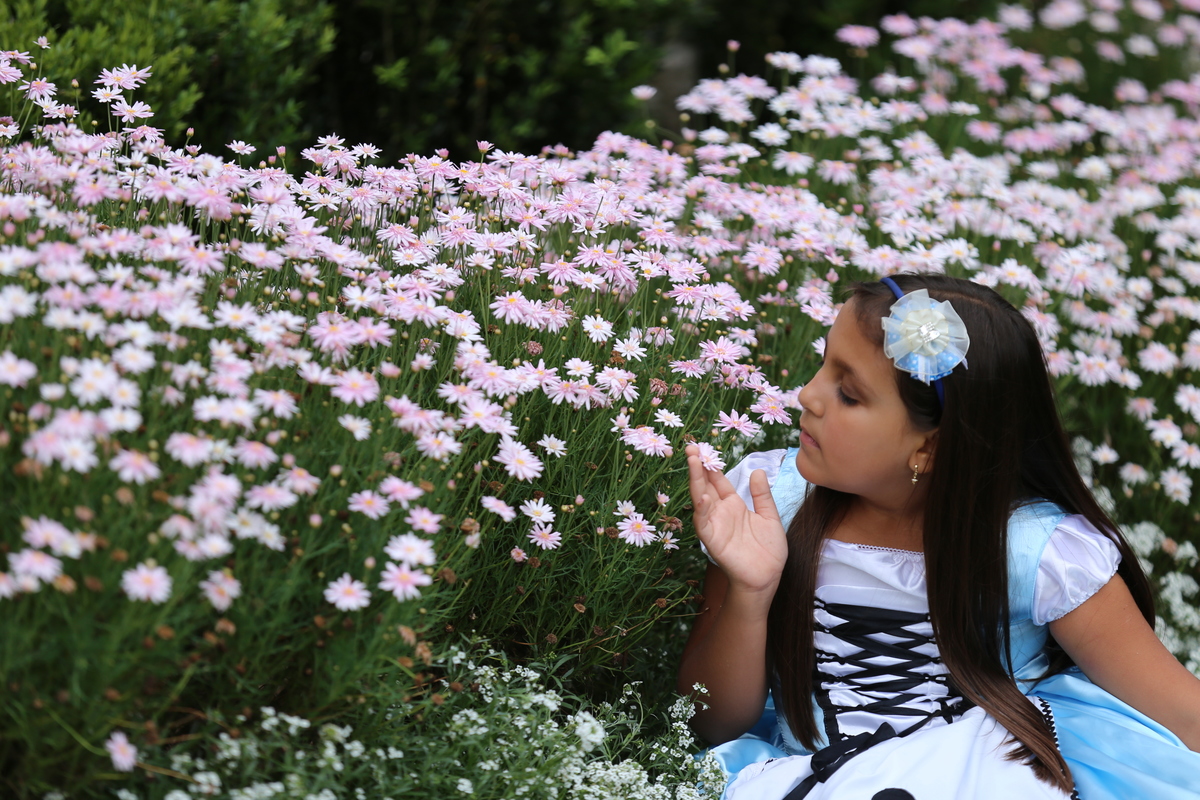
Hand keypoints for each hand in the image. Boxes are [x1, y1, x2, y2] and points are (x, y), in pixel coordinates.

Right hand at [685, 444, 787, 595]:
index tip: (705, 447)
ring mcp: (715, 525)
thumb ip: (762, 494)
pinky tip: (702, 496)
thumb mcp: (769, 516)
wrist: (768, 577)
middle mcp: (720, 512)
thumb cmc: (769, 550)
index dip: (712, 465)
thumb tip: (757, 470)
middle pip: (705, 485)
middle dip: (698, 466)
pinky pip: (703, 522)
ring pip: (700, 499)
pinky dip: (701, 509)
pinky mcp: (713, 540)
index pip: (718, 480)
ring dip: (695, 481)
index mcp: (733, 504)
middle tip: (692, 447)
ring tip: (693, 461)